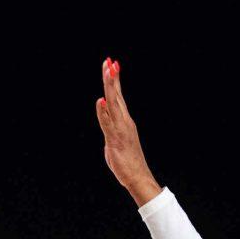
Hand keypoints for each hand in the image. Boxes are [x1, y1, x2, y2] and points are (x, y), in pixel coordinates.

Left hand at [96, 57, 160, 205]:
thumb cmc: (127, 160)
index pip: (118, 96)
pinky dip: (104, 112)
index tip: (112, 64)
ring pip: (113, 104)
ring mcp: (120, 129)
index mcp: (125, 120)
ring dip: (110, 87)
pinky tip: (101, 101)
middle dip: (112, 77)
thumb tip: (106, 116)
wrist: (138, 177)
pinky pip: (108, 124)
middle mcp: (124, 121)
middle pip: (116, 95)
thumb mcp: (116, 138)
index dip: (115, 80)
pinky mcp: (115, 140)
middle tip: (110, 61)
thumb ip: (111, 126)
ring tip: (108, 72)